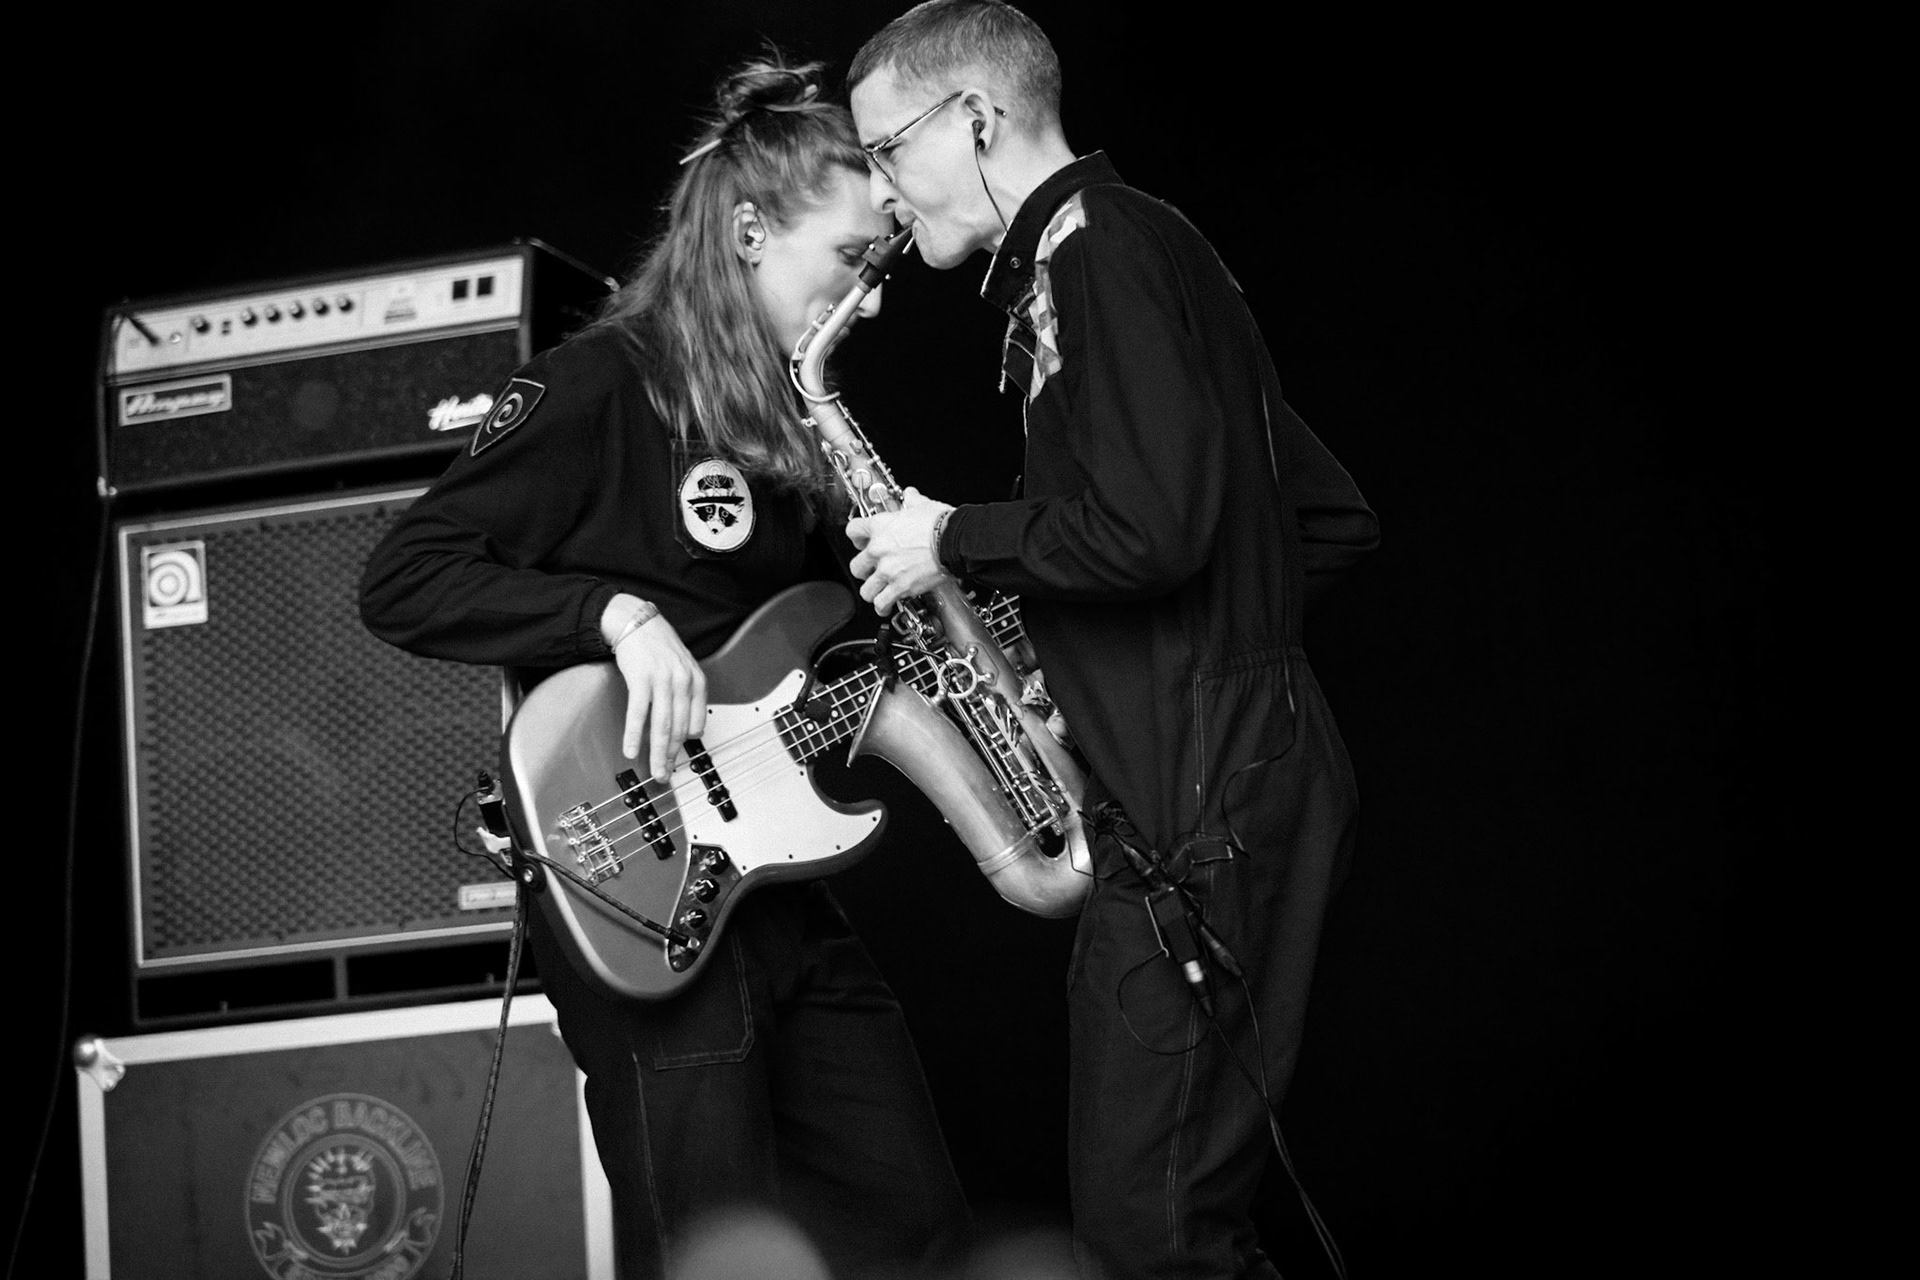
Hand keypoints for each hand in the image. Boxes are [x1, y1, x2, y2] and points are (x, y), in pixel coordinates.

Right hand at [603, 596, 706, 778]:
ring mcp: (662, 681)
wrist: (637, 622)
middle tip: (665, 774)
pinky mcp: (641, 679)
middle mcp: (683, 682)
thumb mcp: (684, 667)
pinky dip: (634, 734)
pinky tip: (631, 750)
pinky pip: (638, 713)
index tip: (678, 760)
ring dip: (657, 753)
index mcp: (697, 681)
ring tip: (654, 770)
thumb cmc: (658, 646)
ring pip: (661, 725)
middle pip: (678, 729)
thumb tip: (688, 729)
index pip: (696, 722)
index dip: (685, 745)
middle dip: (671, 756)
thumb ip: (688, 695)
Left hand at [847, 488, 952, 615]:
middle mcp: (878, 550)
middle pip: (856, 566)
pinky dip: (883, 606)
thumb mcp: (923, 505)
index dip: (857, 538)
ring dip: (872, 591)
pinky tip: (887, 605)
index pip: (852, 531)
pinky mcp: (900, 587)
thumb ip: (912, 501)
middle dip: (864, 570)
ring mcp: (887, 570)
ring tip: (880, 591)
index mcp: (880, 527)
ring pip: (866, 589)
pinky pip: (882, 603)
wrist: (954, 541)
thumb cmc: (941, 524)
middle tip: (873, 570)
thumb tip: (911, 495)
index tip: (862, 542)